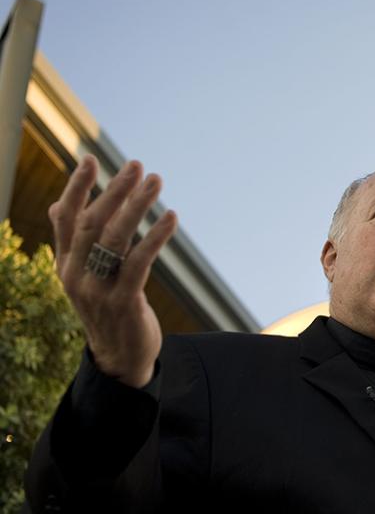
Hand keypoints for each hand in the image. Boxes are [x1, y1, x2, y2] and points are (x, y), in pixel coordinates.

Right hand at [48, 155, 177, 387]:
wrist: (119, 359)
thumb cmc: (105, 308)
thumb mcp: (83, 276)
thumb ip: (74, 242)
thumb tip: (58, 204)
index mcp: (65, 265)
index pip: (66, 219)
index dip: (77, 188)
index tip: (90, 159)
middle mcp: (76, 275)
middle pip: (92, 223)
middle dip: (114, 190)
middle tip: (136, 165)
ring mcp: (98, 290)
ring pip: (116, 239)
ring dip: (137, 206)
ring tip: (155, 181)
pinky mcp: (124, 301)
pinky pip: (139, 262)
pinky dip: (155, 237)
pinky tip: (171, 217)